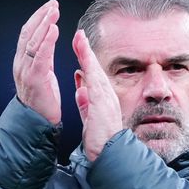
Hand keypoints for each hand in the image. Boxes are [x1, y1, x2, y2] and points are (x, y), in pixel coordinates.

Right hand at [13, 0, 60, 123]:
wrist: (38, 122)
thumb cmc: (43, 101)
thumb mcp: (44, 74)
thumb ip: (45, 59)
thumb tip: (49, 43)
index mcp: (24, 62)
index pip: (28, 34)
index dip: (38, 19)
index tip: (50, 7)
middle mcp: (21, 63)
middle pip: (28, 33)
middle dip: (41, 16)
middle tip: (53, 4)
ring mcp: (26, 70)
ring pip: (33, 41)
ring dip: (44, 23)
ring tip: (54, 11)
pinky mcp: (35, 78)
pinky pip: (40, 56)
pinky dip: (47, 40)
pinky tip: (54, 28)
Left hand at [72, 30, 122, 161]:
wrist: (109, 153)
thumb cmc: (101, 140)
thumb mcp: (89, 118)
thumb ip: (85, 104)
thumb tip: (80, 90)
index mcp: (102, 99)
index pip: (93, 75)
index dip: (85, 60)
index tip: (79, 46)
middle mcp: (106, 95)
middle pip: (94, 68)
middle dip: (86, 50)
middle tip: (79, 34)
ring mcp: (106, 98)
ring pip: (95, 70)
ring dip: (86, 53)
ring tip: (79, 38)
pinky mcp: (102, 102)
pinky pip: (94, 80)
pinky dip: (89, 67)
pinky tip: (83, 57)